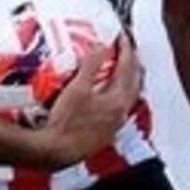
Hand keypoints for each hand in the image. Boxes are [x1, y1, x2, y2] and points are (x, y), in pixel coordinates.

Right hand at [40, 34, 142, 168]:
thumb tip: (102, 46)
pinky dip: (119, 95)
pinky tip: (109, 95)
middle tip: (127, 50)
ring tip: (122, 69)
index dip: (126, 50)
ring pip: (128, 98)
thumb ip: (91, 65)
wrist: (55, 152)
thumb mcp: (77, 88)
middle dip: (133, 65)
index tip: (122, 37)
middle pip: (134, 84)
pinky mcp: (105, 134)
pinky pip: (119, 109)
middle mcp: (121, 113)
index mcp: (117, 100)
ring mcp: (114, 125)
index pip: (127, 69)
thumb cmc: (64, 121)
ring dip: (128, 81)